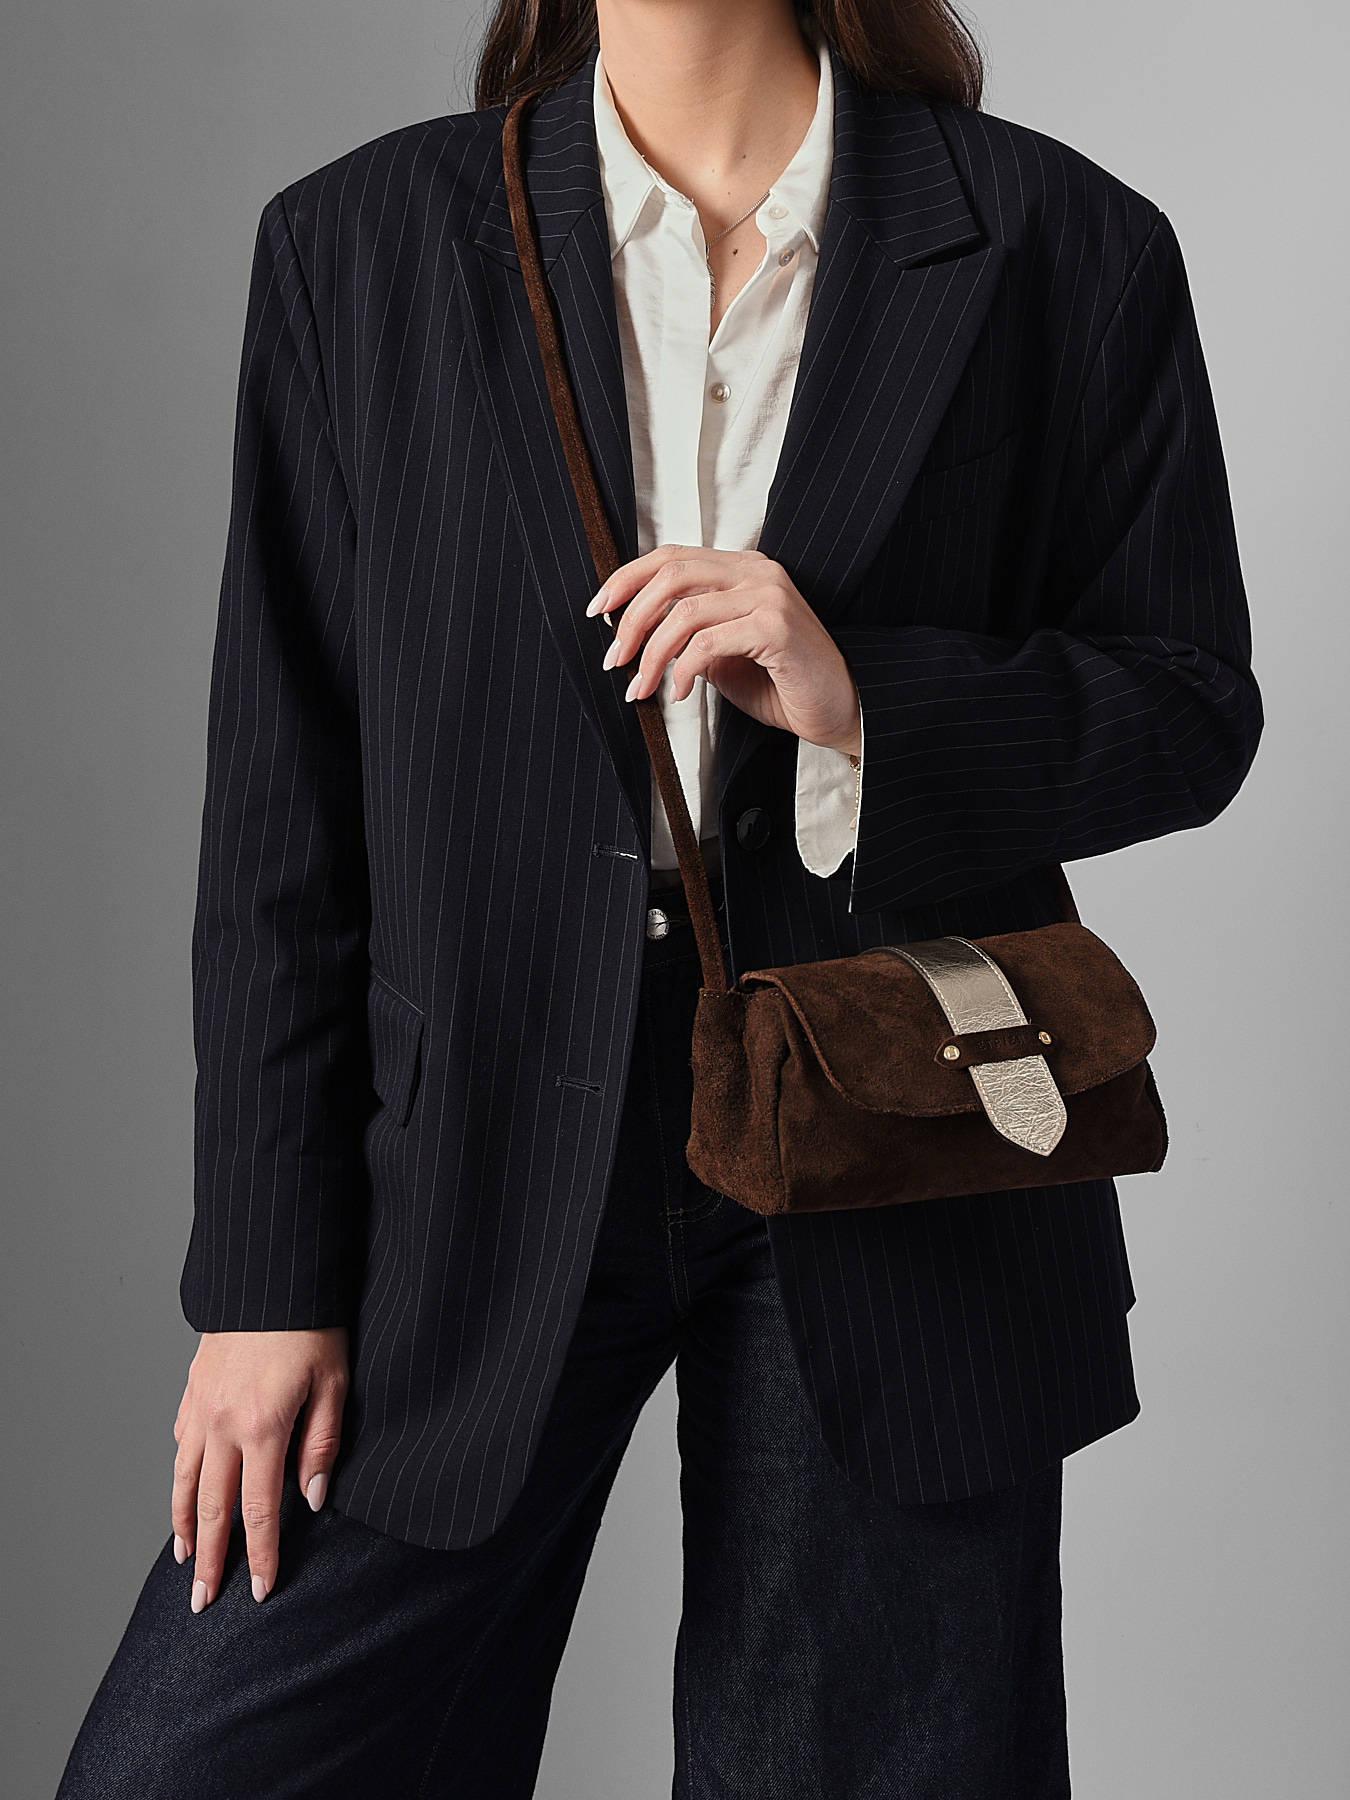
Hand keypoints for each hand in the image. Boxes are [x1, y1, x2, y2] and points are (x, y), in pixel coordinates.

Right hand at [171, 1327, 348, 1610]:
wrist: (272, 1273)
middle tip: (203, 1600)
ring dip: (183, 1523)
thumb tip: (313, 1498)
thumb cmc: (312, 1324)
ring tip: (183, 1557)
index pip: (260, 1510)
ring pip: (184, 1479)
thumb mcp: (334, 1382)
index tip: (260, 1591)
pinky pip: (181, 1442)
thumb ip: (322, 1444)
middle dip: (208, 1559)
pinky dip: (179, 1475)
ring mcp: (201, 1406)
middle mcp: (222, 1424)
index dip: (260, 1555)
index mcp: (262, 1427)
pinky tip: (184, 1490)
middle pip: (211, 1507)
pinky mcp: (193, 1388)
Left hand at [588, 544, 861, 757]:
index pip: (671, 557)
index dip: (627, 579)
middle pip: (671, 575)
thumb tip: (635, 633)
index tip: (599, 611)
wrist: (839, 710)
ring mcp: (770, 595)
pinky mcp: (777, 627)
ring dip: (651, 654)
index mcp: (743, 569)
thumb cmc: (782, 685)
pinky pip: (708, 642)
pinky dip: (683, 670)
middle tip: (614, 657)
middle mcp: (757, 571)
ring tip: (641, 687)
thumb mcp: (722, 655)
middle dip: (632, 618)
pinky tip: (681, 693)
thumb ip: (688, 635)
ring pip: (684, 611)